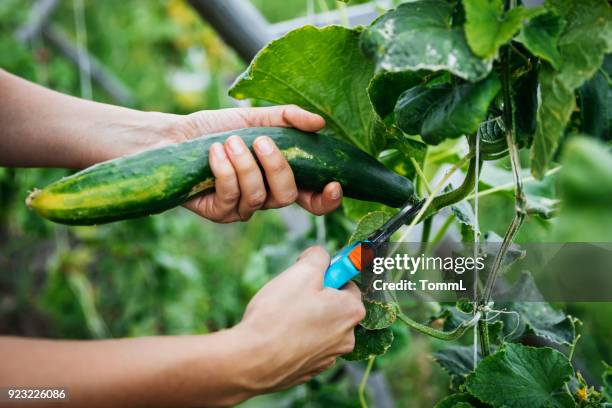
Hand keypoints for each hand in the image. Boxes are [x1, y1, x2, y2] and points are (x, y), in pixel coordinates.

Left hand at [172, 105, 342, 221]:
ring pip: (257, 197)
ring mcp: (242, 208)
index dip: (327, 199)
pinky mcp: (219, 212)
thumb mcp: (255, 117)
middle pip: (287, 196)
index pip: (313, 198)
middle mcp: (266, 196)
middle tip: (260, 141)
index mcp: (280, 177)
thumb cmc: (218, 128)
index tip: (333, 184)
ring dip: (244, 166)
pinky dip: (224, 171)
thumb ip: (287, 118)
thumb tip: (319, 123)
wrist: (177, 136)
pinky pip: (230, 198)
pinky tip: (215, 152)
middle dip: (276, 168)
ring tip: (229, 141)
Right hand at [234, 246, 364, 392]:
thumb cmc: (279, 315)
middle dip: (315, 298)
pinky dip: (295, 339)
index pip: (347, 283)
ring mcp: (329, 357)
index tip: (307, 276)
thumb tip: (320, 257)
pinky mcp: (310, 371)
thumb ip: (318, 257)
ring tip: (279, 317)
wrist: (252, 361)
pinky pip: (306, 346)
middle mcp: (347, 337)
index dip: (326, 276)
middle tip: (289, 295)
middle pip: (334, 306)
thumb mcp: (302, 272)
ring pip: (319, 327)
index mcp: (351, 311)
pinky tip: (276, 337)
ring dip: (304, 319)